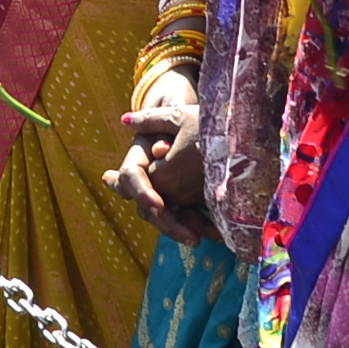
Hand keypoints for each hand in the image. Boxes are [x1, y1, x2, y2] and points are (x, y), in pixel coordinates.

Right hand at [105, 70, 206, 241]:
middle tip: (194, 238)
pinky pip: (188, 218)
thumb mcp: (174, 112)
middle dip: (170, 224)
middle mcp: (149, 179)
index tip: (159, 207)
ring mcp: (166, 191)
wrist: (203, 116)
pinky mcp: (186, 198)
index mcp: (139, 158)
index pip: (130, 178)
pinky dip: (203, 225)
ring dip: (189, 228)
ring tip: (215, 235)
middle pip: (149, 209)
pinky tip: (221, 231)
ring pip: (169, 218)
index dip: (142, 193)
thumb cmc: (183, 109)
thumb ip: (153, 122)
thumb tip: (127, 122)